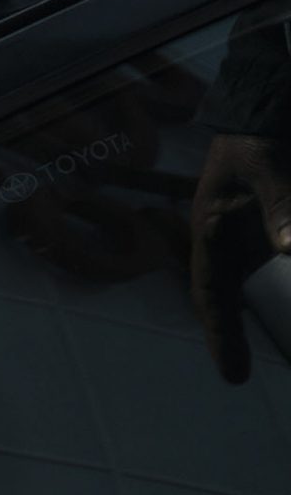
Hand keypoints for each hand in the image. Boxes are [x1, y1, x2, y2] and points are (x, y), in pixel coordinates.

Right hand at [189, 133, 290, 382]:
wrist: (270, 118)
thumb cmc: (258, 139)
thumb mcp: (268, 166)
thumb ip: (282, 206)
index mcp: (213, 231)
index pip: (212, 290)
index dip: (220, 333)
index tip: (231, 375)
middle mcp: (232, 245)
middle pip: (229, 298)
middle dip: (234, 336)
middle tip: (237, 376)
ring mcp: (258, 244)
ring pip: (258, 291)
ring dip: (265, 316)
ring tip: (272, 349)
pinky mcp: (279, 239)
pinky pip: (281, 269)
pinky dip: (284, 283)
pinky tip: (288, 297)